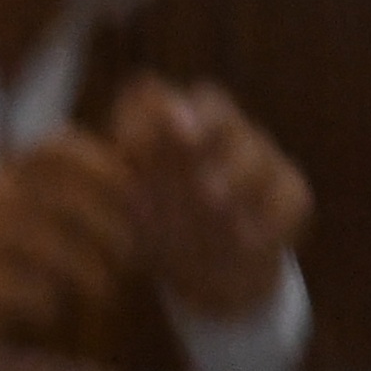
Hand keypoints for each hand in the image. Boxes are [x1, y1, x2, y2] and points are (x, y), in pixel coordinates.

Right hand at [0, 129, 141, 348]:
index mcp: (14, 182)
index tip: (136, 197)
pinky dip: (30, 294)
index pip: (53, 149)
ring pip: (22, 233)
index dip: (100, 166)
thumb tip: (151, 145)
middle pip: (45, 191)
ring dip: (75, 263)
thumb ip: (108, 198)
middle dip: (99, 223)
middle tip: (130, 259)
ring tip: (102, 292)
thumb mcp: (79, 240)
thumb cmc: (44, 291)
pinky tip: (51, 310)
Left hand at [105, 75, 310, 323]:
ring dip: (235, 172)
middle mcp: (216, 133)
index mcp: (167, 128)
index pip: (159, 96)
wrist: (203, 273)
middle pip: (216, 106)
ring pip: (255, 149)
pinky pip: (290, 195)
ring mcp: (258, 159)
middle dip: (203, 122)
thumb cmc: (151, 224)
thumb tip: (80, 145)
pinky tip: (245, 239)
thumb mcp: (117, 201)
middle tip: (186, 143)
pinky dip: (269, 216)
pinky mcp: (290, 194)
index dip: (149, 110)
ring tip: (213, 202)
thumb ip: (106, 169)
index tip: (132, 142)